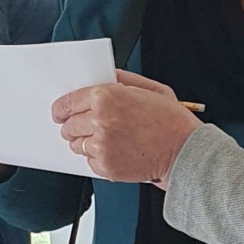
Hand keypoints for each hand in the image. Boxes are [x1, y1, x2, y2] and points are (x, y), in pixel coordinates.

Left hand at [53, 72, 198, 183]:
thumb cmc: (171, 121)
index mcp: (106, 97)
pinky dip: (98, 158)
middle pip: (69, 125)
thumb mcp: (151, 88)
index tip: (59, 113)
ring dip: (85, 143)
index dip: (61, 109)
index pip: (68, 102)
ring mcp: (101, 145)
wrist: (184, 151)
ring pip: (77, 145)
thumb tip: (105, 77)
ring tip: (105, 141)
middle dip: (72, 126)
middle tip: (83, 128)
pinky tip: (115, 152)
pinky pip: (89, 162)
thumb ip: (123, 80)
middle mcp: (100, 121)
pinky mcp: (106, 166)